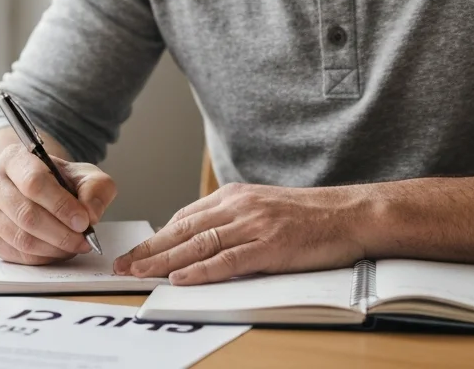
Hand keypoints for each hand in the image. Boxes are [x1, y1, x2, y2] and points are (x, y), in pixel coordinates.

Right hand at [0, 143, 117, 264]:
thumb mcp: (84, 175)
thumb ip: (95, 189)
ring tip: (73, 246)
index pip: (34, 183)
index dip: (61, 206)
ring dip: (52, 248)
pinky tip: (56, 251)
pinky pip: (14, 253)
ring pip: (19, 238)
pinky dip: (40, 258)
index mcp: (14, 158)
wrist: (32, 186)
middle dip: (60, 233)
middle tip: (83, 240)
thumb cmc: (58, 180)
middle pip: (26, 214)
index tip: (83, 221)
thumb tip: (90, 214)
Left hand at [113, 183, 367, 284]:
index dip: (156, 236)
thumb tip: (202, 240)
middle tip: (122, 265)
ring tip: (138, 272)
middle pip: (183, 230)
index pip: (184, 218)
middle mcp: (239, 206)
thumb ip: (233, 220)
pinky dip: (200, 270)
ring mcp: (253, 225)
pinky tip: (179, 278)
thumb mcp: (263, 208)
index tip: (134, 251)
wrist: (351, 213)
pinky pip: (227, 260)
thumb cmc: (311, 216)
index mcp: (234, 196)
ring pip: (198, 244)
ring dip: (163, 260)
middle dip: (149, 249)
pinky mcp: (270, 246)